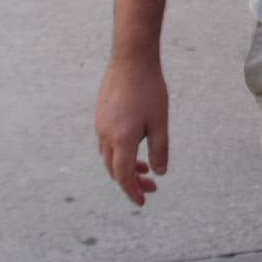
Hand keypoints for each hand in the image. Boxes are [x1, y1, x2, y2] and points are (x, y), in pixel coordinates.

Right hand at [95, 56, 169, 205]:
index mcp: (121, 140)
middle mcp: (106, 135)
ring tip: (145, 167)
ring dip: (125, 167)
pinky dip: (119, 153)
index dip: (132, 191)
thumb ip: (160, 149)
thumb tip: (160, 172)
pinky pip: (106, 143)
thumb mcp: (160, 122)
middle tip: (151, 186)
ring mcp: (100, 125)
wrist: (131, 60)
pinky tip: (134, 146)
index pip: (124, 176)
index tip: (143, 202)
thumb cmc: (149, 90)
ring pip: (108, 157)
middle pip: (114, 170)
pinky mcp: (100, 115)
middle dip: (131, 182)